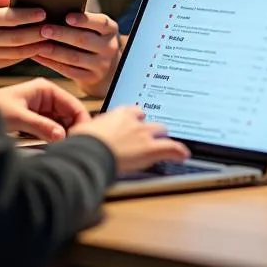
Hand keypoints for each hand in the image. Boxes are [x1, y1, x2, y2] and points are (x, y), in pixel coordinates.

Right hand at [0, 0, 45, 75]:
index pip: (7, 17)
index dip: (26, 16)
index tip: (43, 13)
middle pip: (15, 37)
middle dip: (36, 32)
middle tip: (52, 26)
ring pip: (18, 51)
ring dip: (37, 45)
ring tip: (52, 37)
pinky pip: (16, 58)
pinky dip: (32, 53)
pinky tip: (44, 47)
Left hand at [0, 77, 90, 141]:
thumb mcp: (17, 118)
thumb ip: (41, 126)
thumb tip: (62, 136)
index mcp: (46, 89)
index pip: (73, 104)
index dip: (81, 120)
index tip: (83, 137)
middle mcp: (46, 98)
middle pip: (69, 115)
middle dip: (72, 129)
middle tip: (74, 146)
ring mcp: (41, 110)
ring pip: (61, 124)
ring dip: (63, 135)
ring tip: (64, 148)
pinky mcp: (35, 121)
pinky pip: (51, 130)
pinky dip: (53, 138)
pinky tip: (54, 146)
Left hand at [31, 11, 121, 97]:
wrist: (107, 69)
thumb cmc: (94, 39)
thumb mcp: (96, 29)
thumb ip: (82, 21)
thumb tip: (55, 10)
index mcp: (110, 30)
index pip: (100, 23)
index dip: (84, 20)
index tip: (67, 17)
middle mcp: (109, 47)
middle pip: (84, 40)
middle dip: (62, 34)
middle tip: (44, 29)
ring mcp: (101, 65)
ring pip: (74, 57)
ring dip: (54, 51)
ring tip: (37, 44)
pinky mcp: (90, 78)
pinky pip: (68, 71)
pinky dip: (51, 63)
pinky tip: (38, 56)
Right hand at [71, 106, 189, 175]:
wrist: (89, 152)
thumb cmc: (82, 144)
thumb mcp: (82, 132)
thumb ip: (90, 131)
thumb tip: (82, 136)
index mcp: (118, 114)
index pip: (133, 111)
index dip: (136, 119)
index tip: (135, 124)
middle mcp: (134, 121)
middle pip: (149, 121)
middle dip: (151, 129)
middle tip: (150, 137)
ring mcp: (144, 134)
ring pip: (161, 131)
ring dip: (162, 137)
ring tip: (166, 143)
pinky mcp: (151, 149)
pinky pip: (171, 148)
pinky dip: (178, 151)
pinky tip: (184, 155)